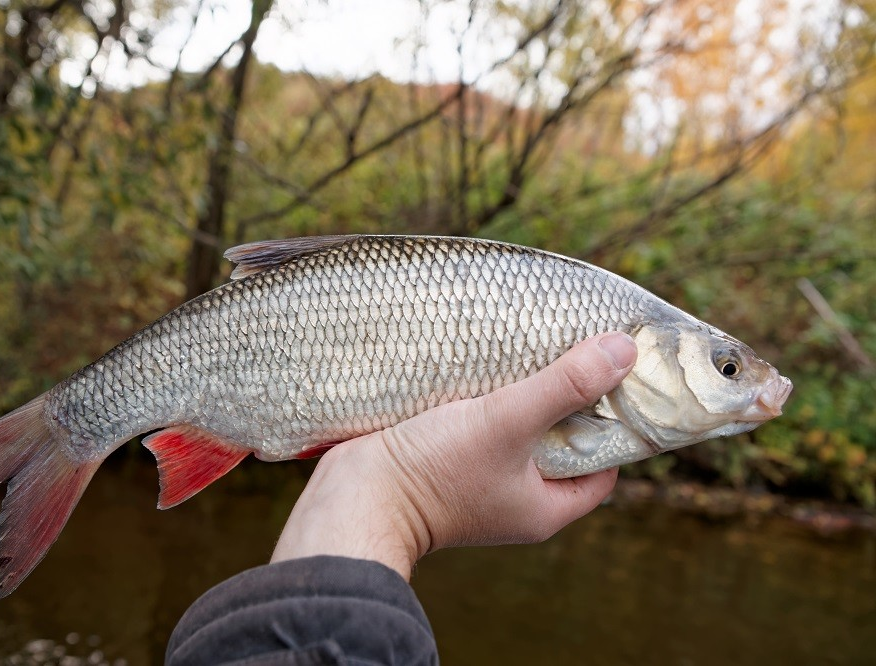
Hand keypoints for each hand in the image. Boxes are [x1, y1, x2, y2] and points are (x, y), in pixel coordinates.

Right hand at [271, 332, 637, 579]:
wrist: (352, 498)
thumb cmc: (433, 471)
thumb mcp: (507, 423)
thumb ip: (564, 387)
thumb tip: (625, 350)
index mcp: (545, 506)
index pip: (603, 463)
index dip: (613, 421)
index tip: (610, 375)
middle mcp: (517, 498)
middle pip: (561, 441)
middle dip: (567, 398)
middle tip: (573, 348)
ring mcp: (480, 481)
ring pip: (519, 430)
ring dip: (524, 393)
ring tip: (532, 347)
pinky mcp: (448, 461)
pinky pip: (483, 426)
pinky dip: (489, 397)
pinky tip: (488, 363)